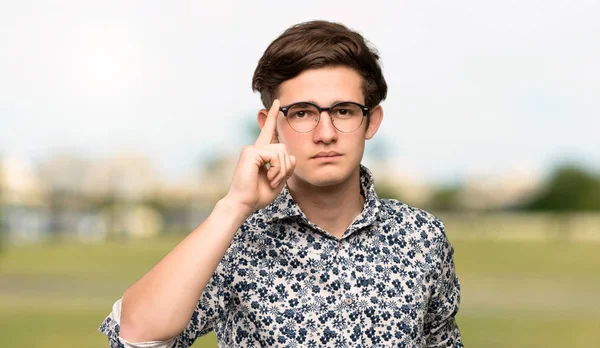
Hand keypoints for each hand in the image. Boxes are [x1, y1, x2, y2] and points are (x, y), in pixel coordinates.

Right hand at [224, 99, 295, 215]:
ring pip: (281, 151)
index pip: (269, 132)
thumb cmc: (258, 195)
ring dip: (281, 170)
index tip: (278, 103)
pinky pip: (275, 155)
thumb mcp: (278, 181)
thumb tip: (293, 157)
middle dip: (285, 167)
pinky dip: (277, 169)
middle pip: (284, 148)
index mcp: (260, 154)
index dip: (273, 117)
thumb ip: (286, 168)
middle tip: (274, 181)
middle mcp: (255, 148)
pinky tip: (268, 178)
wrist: (243, 204)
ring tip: (271, 180)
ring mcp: (252, 149)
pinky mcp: (250, 152)